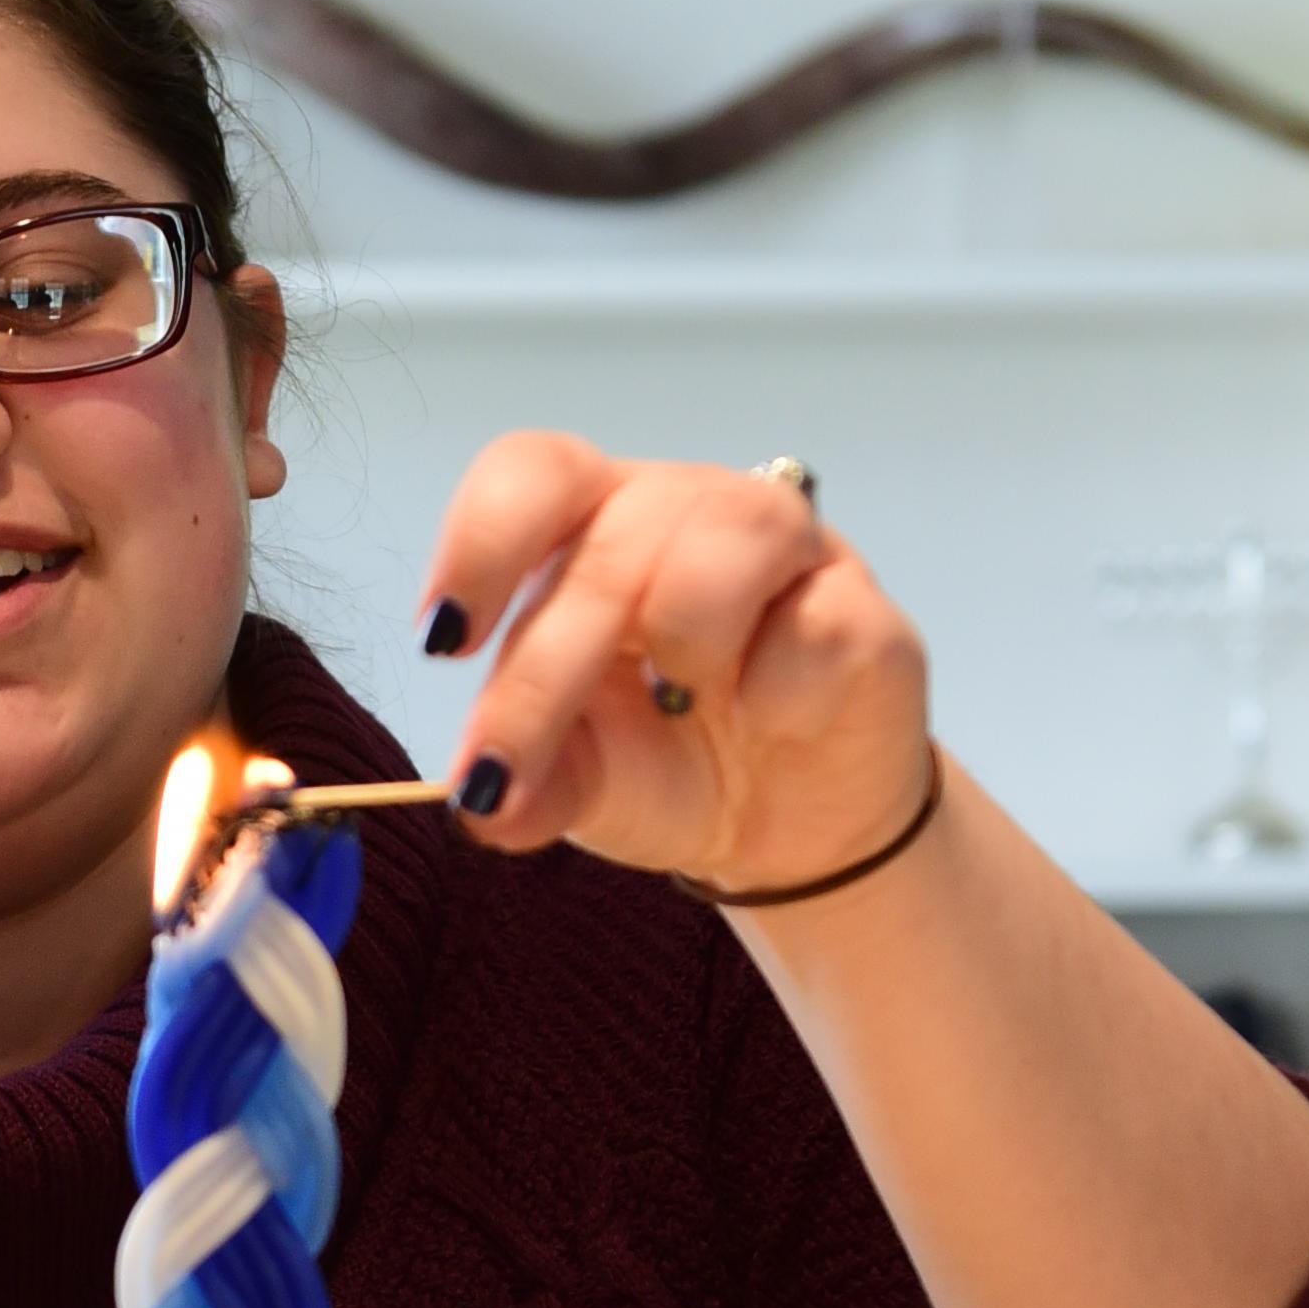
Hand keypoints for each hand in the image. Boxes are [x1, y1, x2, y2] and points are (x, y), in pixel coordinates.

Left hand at [415, 433, 938, 894]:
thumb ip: (526, 786)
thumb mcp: (578, 783)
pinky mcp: (862, 608)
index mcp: (596, 524)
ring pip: (726, 538)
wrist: (790, 835)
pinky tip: (773, 719)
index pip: (535, 472)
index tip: (445, 638)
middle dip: (545, 670)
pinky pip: (816, 623)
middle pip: (611, 542)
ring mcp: (784, 547)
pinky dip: (778, 694)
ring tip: (688, 700)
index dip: (482, 539)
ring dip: (685, 643)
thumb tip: (482, 805)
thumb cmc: (671, 764)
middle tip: (506, 765)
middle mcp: (685, 510)